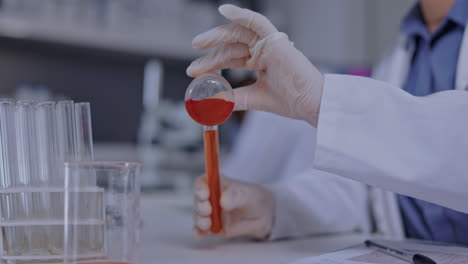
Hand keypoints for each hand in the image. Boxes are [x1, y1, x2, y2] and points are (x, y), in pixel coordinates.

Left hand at [187, 4, 323, 125]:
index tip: (194, 72)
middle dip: (210, 53)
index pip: (230, 59)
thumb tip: (211, 102)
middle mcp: (262, 51)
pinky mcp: (275, 40)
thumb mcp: (254, 98)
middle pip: (230, 46)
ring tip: (199, 44)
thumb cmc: (290, 101)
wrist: (309, 104)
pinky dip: (241, 14)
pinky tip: (224, 9)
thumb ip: (234, 98)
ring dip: (217, 36)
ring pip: (237, 34)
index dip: (212, 64)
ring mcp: (268, 44)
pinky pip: (257, 21)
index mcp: (259, 62)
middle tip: (193, 63)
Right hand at [193, 175, 274, 238]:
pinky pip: (201, 230)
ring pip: (198, 216)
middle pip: (198, 200)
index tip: (204, 193)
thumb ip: (235, 196)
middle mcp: (210, 198)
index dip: (199, 187)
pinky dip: (198, 232)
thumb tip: (223, 201)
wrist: (262, 215)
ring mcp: (210, 214)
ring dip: (199, 220)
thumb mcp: (247, 194)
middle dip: (200, 206)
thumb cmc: (253, 198)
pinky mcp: (212, 228)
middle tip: (208, 210)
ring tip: (207, 224)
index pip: (202, 182)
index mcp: (216, 184)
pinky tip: (199, 234)